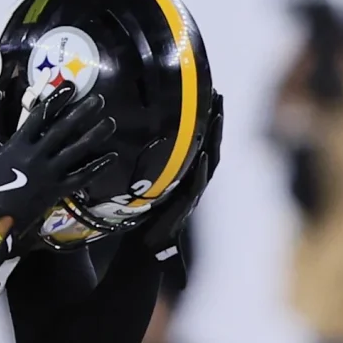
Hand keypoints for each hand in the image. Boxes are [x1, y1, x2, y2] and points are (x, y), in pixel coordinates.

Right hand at [0, 81, 116, 238]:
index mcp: (19, 143)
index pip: (40, 116)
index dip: (56, 100)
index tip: (71, 87)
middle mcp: (37, 155)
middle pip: (63, 130)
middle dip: (82, 113)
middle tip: (99, 100)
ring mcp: (50, 173)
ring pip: (76, 151)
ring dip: (95, 136)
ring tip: (110, 122)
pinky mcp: (59, 189)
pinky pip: (81, 176)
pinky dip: (97, 167)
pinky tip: (112, 156)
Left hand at [139, 90, 223, 288]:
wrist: (142, 250)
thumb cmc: (141, 217)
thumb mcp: (142, 184)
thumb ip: (142, 163)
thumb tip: (123, 132)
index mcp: (183, 173)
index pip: (198, 140)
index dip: (205, 118)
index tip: (208, 93)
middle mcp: (191, 181)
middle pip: (209, 145)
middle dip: (215, 120)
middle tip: (218, 94)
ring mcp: (190, 194)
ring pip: (208, 161)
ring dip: (214, 139)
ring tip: (217, 116)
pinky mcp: (183, 209)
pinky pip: (195, 187)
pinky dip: (202, 172)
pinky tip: (206, 156)